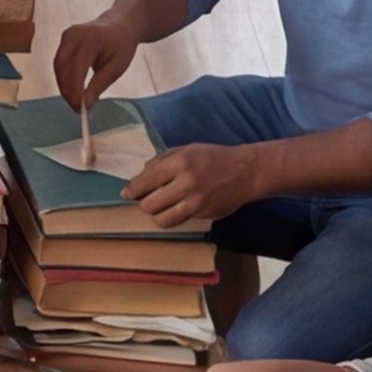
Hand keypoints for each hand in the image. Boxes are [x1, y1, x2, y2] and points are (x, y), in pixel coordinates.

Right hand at [49, 10, 143, 116]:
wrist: (120, 25)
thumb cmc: (121, 45)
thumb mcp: (116, 67)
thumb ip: (99, 85)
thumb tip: (86, 104)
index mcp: (91, 39)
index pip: (76, 68)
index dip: (75, 90)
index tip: (79, 108)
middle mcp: (74, 34)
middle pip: (62, 67)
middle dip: (67, 90)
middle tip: (77, 109)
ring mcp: (67, 35)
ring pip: (58, 66)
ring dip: (64, 86)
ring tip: (75, 102)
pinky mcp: (64, 39)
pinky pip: (59, 61)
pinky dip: (64, 77)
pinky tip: (72, 89)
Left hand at [129, 139, 263, 230]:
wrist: (245, 172)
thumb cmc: (212, 158)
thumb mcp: (185, 150)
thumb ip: (161, 161)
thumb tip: (140, 175)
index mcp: (179, 162)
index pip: (146, 181)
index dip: (132, 190)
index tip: (126, 193)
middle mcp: (186, 183)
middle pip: (150, 204)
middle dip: (143, 203)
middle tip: (145, 199)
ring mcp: (196, 202)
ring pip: (162, 219)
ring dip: (156, 214)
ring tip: (159, 207)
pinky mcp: (204, 215)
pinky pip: (179, 221)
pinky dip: (173, 217)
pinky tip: (175, 209)